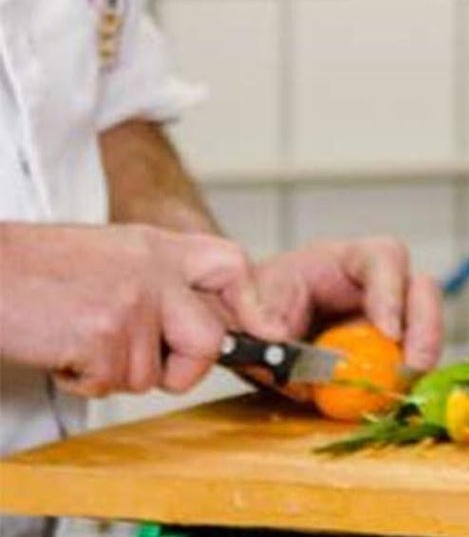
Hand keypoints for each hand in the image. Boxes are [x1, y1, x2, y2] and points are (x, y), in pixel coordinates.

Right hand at [0, 222, 281, 398]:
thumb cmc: (40, 268)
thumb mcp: (116, 253)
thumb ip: (158, 278)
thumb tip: (194, 322)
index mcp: (161, 246)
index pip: (232, 265)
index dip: (253, 305)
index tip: (267, 335)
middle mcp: (157, 272)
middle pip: (209, 340)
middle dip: (183, 369)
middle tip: (145, 363)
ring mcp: (134, 304)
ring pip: (151, 374)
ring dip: (114, 372)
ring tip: (80, 339)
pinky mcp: (104, 336)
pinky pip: (110, 383)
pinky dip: (84, 379)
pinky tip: (62, 348)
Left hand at [247, 238, 442, 371]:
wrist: (242, 333)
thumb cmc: (246, 311)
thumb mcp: (245, 314)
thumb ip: (263, 328)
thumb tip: (285, 349)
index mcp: (340, 262)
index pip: (382, 258)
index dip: (391, 291)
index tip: (389, 332)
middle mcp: (371, 285)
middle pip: (419, 287)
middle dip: (425, 325)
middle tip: (416, 365)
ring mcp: (381, 317)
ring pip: (422, 324)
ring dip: (422, 355)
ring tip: (408, 387)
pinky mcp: (380, 351)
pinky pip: (406, 360)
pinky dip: (405, 379)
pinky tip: (396, 399)